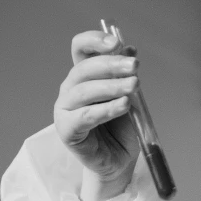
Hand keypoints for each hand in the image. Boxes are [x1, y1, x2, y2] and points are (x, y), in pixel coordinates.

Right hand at [54, 30, 140, 200]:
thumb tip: (130, 49)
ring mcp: (65, 110)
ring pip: (84, 91)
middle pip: (84, 68)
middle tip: (135, 66)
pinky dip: (106, 109)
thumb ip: (125, 74)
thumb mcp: (128, 96)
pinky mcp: (67, 131)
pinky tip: (124, 105)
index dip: (94, 40)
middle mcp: (70, 89)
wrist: (119, 159)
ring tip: (134, 86)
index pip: (80, 48)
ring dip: (111, 86)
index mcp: (83, 76)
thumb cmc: (121, 127)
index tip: (116, 41)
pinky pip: (85, 117)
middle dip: (111, 64)